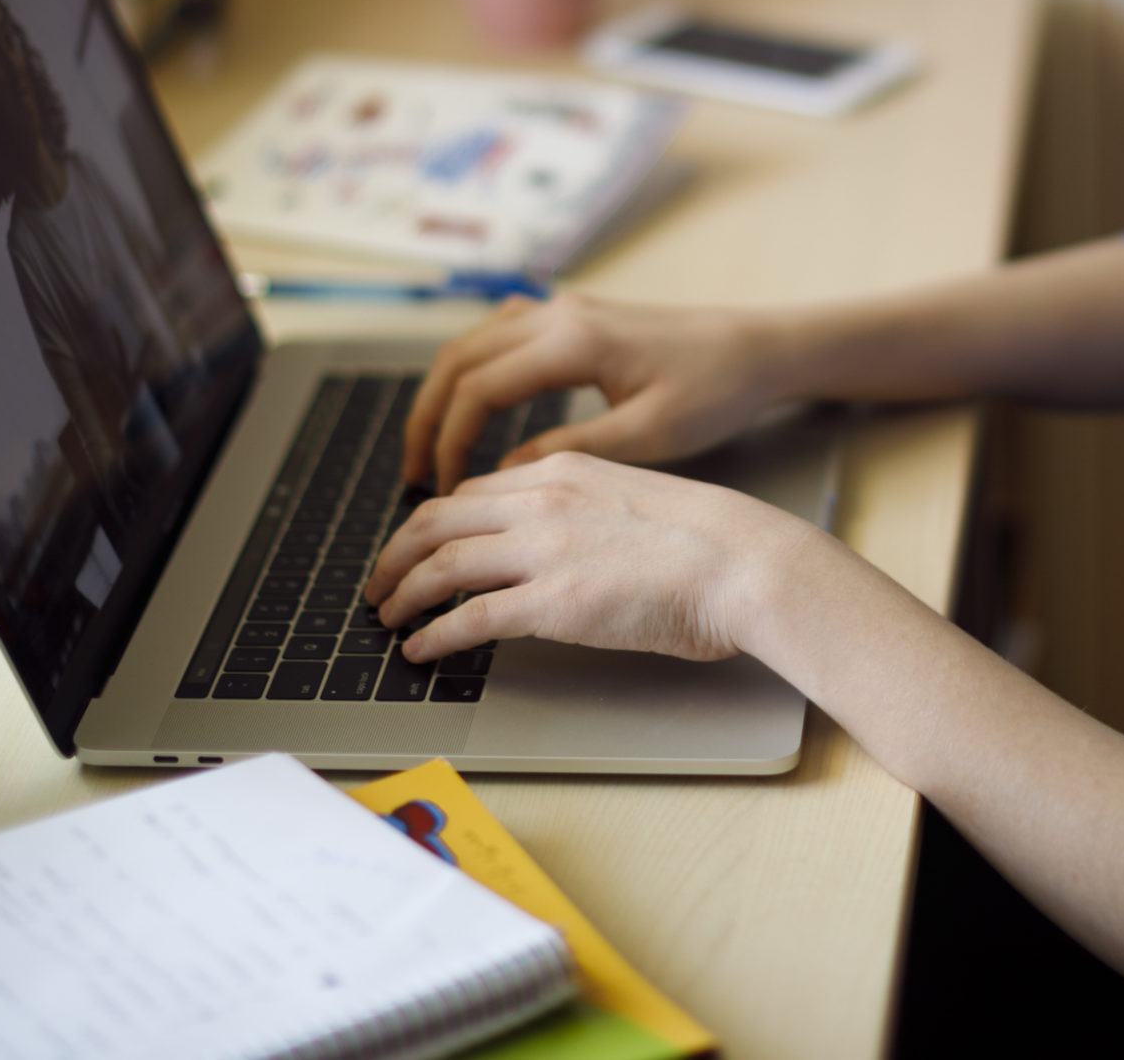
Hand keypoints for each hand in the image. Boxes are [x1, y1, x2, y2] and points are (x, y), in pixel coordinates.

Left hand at [365, 452, 815, 664]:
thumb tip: (559, 544)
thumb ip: (586, 511)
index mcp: (563, 472)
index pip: (473, 492)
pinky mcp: (553, 603)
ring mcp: (545, 551)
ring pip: (440, 565)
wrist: (744, 562)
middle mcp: (542, 503)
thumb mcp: (635, 499)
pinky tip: (421, 650)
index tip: (419, 546)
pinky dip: (433, 634)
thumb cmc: (711, 542)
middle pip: (437, 520)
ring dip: (402, 594)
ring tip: (388, 618)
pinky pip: (468, 618)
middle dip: (396, 554)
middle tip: (379, 583)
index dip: (433, 522)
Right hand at [402, 294, 790, 492]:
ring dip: (445, 392)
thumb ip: (570, 453)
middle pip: (458, 359)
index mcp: (573, 342)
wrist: (758, 347)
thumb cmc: (716, 390)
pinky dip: (473, 369)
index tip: (440, 488)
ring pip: (473, 342)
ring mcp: (564, 308)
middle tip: (414, 473)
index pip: (478, 388)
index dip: (449, 440)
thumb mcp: (648, 434)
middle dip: (428, 417)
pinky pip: (500, 333)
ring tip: (433, 448)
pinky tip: (473, 404)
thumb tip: (501, 475)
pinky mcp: (576, 315)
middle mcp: (558, 313)